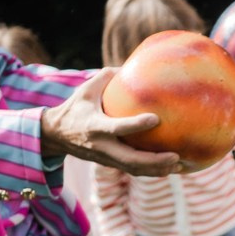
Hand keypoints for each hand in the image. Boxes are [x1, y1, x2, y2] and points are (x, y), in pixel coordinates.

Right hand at [39, 75, 184, 175]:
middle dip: (153, 161)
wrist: (55, 135)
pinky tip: (171, 168)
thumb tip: (134, 64)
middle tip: (176, 157)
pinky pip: (133, 170)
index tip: (155, 119)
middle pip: (130, 160)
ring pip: (134, 169)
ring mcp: (106, 158)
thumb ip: (108, 76)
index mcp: (95, 126)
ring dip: (157, 170)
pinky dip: (152, 171)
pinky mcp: (110, 164)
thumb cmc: (75, 107)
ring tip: (180, 165)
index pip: (117, 128)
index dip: (135, 125)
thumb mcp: (86, 89)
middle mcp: (102, 146)